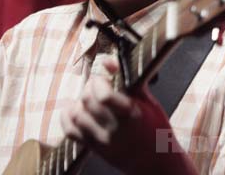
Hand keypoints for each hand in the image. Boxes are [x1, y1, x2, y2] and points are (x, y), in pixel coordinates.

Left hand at [60, 57, 196, 173]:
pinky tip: (76, 109)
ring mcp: (102, 141)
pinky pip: (70, 130)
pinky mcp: (94, 149)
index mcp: (131, 115)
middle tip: (99, 85)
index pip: (103, 95)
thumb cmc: (155, 128)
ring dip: (80, 101)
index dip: (99, 80)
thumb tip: (107, 61)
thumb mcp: (149, 101)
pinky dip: (68, 116)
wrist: (157, 163)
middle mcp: (114, 129)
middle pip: (87, 100)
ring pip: (76, 114)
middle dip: (90, 86)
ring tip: (91, 99)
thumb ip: (128, 79)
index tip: (105, 76)